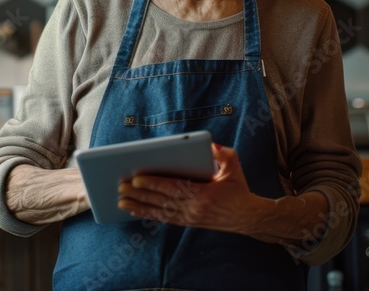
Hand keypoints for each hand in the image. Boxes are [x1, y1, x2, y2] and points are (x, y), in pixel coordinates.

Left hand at [116, 143, 269, 234]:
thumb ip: (224, 155)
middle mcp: (193, 209)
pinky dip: (149, 214)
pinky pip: (165, 219)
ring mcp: (190, 218)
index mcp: (202, 195)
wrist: (248, 218)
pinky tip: (135, 211)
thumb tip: (211, 145)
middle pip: (161, 201)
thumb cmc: (239, 190)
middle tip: (120, 188)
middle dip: (139, 194)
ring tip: (120, 202)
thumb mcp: (235, 168)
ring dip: (139, 206)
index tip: (136, 179)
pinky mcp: (189, 223)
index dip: (153, 184)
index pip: (172, 188)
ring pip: (159, 212)